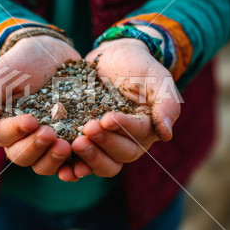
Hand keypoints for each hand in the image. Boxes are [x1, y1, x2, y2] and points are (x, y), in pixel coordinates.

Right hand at [0, 35, 79, 174]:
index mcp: (2, 125)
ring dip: (53, 160)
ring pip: (44, 165)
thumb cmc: (22, 62)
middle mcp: (23, 138)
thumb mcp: (0, 74)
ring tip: (66, 146)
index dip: (16, 132)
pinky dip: (74, 166)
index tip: (31, 120)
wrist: (53, 52)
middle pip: (22, 157)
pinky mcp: (69, 139)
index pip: (3, 137)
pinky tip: (81, 162)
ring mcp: (47, 141)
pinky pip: (70, 161)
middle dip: (35, 147)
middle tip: (50, 133)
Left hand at [59, 38, 180, 180]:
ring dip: (90, 158)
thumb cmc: (138, 67)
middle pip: (120, 155)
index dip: (122, 129)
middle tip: (87, 129)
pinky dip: (74, 169)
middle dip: (103, 143)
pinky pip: (82, 162)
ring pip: (103, 164)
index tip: (106, 118)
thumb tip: (166, 135)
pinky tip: (63, 171)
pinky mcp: (87, 142)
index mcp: (147, 130)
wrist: (112, 58)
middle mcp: (129, 143)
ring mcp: (106, 145)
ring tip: (75, 144)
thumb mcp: (157, 79)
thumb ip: (166, 103)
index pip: (137, 135)